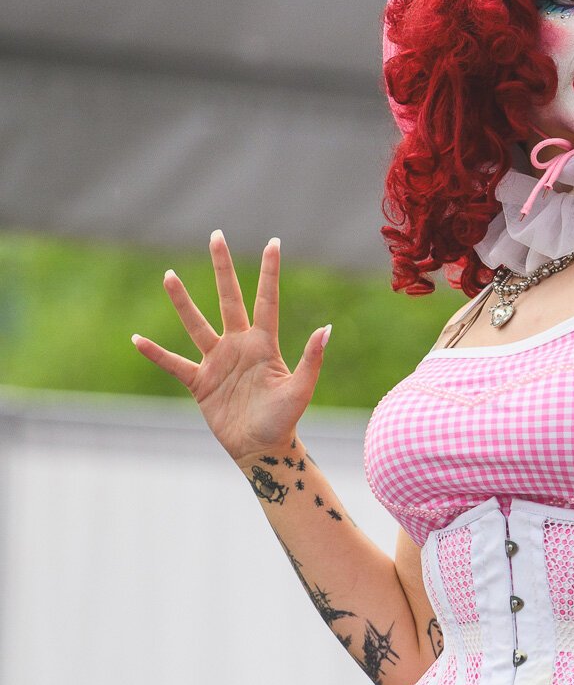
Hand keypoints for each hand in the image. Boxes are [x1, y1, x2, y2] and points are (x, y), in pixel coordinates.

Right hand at [131, 232, 330, 465]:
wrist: (262, 448)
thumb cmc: (285, 419)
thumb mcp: (300, 388)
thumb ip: (311, 358)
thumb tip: (326, 328)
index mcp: (265, 343)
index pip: (267, 299)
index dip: (270, 271)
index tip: (273, 242)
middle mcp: (239, 345)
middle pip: (230, 299)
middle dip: (224, 268)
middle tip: (216, 236)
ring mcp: (217, 362)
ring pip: (196, 324)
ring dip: (182, 302)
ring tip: (169, 275)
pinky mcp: (200, 382)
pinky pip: (174, 363)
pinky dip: (156, 353)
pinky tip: (136, 339)